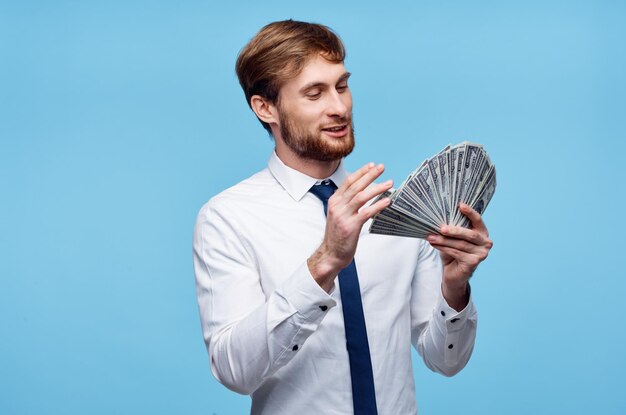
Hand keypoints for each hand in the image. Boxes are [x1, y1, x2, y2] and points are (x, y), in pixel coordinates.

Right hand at [308, 163, 392, 290]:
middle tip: (382, 167)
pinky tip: (387, 201)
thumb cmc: (338, 234)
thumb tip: (363, 190)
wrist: (331, 253)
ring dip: (377, 188)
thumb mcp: (339, 214)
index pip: (348, 182)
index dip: (361, 172)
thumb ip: (347, 202)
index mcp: (334, 201)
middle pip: (356, 186)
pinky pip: (367, 212)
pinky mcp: (351, 226)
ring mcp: (343, 216)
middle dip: (370, 175)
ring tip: (389, 183)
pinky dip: (378, 205)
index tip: (372, 165)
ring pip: (361, 197)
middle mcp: (337, 206)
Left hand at [427, 203, 492, 309]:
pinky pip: (457, 253)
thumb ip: (451, 229)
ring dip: (444, 240)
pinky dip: (444, 248)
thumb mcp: (453, 238)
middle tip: (441, 228)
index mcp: (482, 233)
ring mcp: (482, 254)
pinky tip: (435, 244)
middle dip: (454, 230)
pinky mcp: (474, 263)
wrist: (453, 274)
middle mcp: (486, 243)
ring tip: (431, 237)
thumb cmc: (453, 253)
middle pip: (470, 234)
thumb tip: (438, 218)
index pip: (478, 220)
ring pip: (461, 244)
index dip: (470, 212)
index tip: (460, 205)